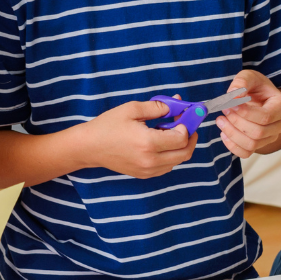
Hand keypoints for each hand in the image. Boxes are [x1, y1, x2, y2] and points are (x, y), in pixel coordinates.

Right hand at [79, 100, 197, 177]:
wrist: (90, 147)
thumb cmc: (108, 126)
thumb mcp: (132, 109)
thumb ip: (157, 107)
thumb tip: (176, 104)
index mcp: (148, 143)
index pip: (182, 138)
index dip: (187, 125)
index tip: (183, 115)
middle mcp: (150, 160)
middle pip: (185, 153)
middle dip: (190, 138)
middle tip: (187, 126)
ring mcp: (147, 170)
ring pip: (177, 161)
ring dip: (180, 147)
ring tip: (170, 133)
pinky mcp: (144, 174)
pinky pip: (166, 167)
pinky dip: (171, 155)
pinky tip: (161, 144)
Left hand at [215, 70, 280, 157]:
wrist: (257, 97)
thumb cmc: (255, 86)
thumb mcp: (249, 77)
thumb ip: (241, 82)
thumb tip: (233, 96)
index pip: (266, 117)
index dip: (245, 113)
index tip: (230, 104)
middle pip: (258, 132)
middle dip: (236, 122)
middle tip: (224, 110)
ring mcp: (271, 137)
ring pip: (251, 144)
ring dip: (231, 133)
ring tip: (221, 120)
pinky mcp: (260, 145)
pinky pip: (246, 153)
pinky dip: (231, 145)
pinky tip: (223, 132)